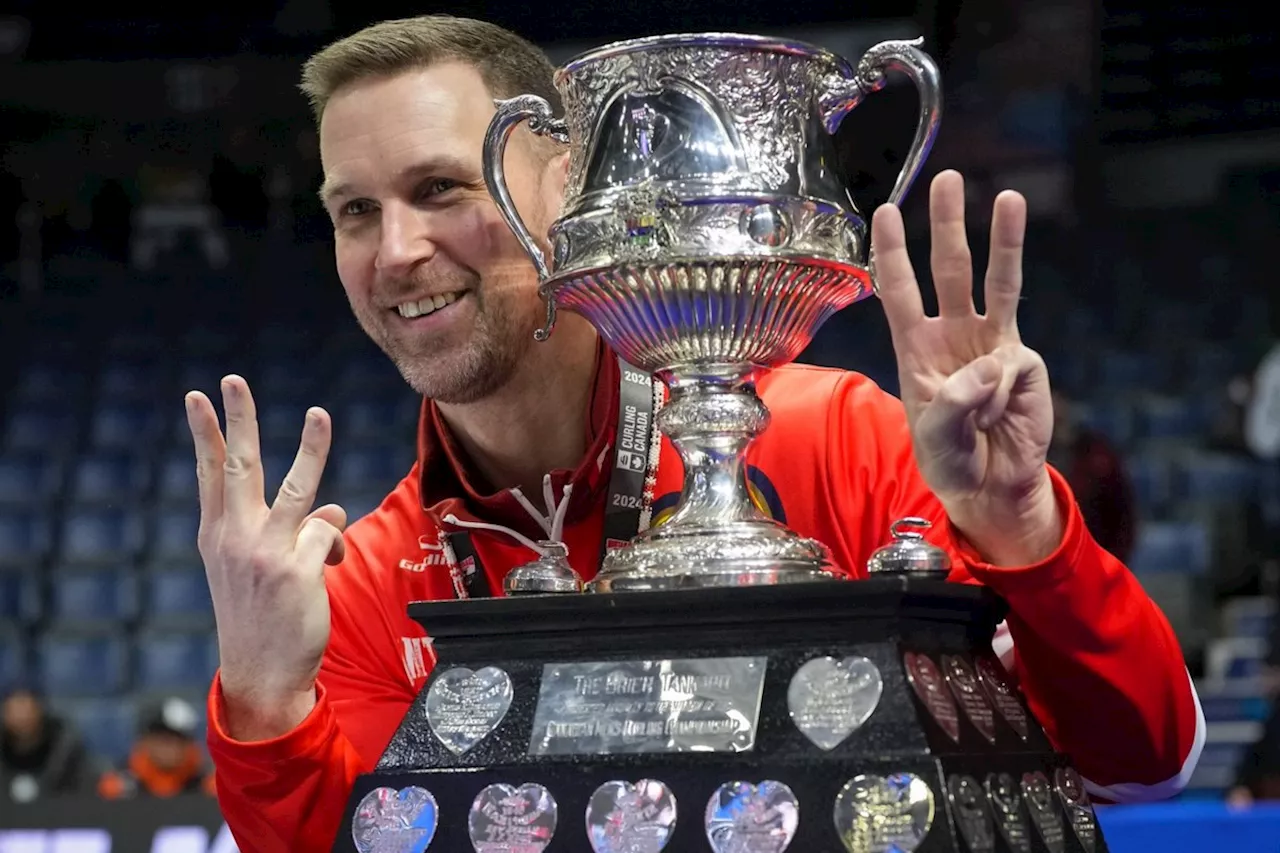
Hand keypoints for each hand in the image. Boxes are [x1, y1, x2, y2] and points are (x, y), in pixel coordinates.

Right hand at [186, 375, 346, 739]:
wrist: (261, 676)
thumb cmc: (260, 619)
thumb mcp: (254, 572)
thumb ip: (282, 533)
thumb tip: (331, 512)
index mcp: (217, 536)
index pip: (209, 474)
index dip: (205, 434)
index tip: (196, 397)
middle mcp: (235, 539)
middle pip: (240, 466)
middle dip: (238, 419)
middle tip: (233, 380)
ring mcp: (265, 553)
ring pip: (296, 487)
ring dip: (311, 447)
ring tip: (319, 413)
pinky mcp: (297, 569)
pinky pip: (327, 533)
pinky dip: (332, 544)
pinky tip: (324, 569)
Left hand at [872, 170, 1060, 564]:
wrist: (992, 486)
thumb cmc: (950, 459)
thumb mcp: (936, 436)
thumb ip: (956, 402)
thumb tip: (994, 364)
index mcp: (916, 347)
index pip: (900, 290)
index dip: (892, 252)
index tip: (882, 211)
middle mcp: (953, 335)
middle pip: (949, 269)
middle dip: (947, 225)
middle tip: (948, 179)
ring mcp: (993, 342)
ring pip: (997, 282)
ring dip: (1003, 239)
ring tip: (1009, 197)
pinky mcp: (1025, 361)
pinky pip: (1014, 365)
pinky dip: (1003, 394)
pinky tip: (998, 417)